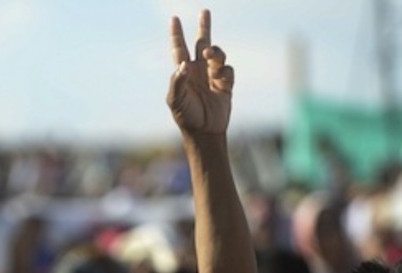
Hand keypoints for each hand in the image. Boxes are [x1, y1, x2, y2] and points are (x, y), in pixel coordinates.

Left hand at [166, 9, 233, 134]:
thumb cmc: (186, 116)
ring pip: (216, 54)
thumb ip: (177, 81)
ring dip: (214, 51)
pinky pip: (227, 70)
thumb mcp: (175, 100)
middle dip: (204, 27)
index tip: (174, 18)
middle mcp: (198, 70)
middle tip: (205, 11)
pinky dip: (224, 71)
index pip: (179, 48)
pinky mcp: (225, 84)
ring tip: (209, 54)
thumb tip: (183, 64)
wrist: (204, 131)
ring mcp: (212, 76)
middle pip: (201, 43)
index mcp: (183, 72)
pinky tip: (219, 78)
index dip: (176, 34)